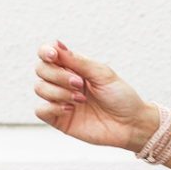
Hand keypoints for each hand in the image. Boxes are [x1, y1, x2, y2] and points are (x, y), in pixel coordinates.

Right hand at [33, 39, 152, 152]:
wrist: (131, 124)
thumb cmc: (121, 97)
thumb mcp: (102, 74)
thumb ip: (78, 61)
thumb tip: (56, 44)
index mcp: (74, 67)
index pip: (48, 55)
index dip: (45, 52)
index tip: (53, 55)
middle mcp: (63, 82)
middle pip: (41, 70)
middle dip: (58, 75)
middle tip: (80, 84)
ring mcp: (60, 100)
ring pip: (39, 88)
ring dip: (59, 92)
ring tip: (81, 99)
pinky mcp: (58, 119)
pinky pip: (40, 110)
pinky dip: (52, 107)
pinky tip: (70, 109)